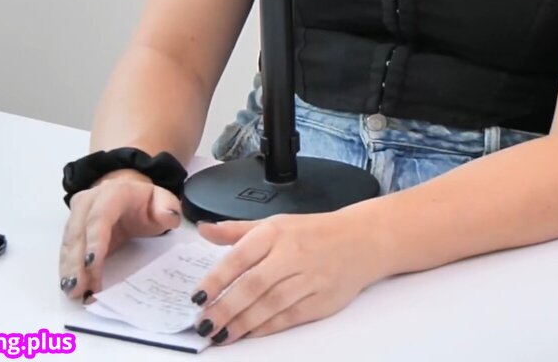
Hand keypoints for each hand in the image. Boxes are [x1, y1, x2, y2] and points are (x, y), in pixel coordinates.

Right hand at [58, 169, 181, 300]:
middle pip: (79, 231)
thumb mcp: (162, 202)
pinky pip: (66, 249)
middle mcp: (90, 200)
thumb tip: (168, 217)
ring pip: (69, 242)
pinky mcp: (71, 228)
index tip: (92, 265)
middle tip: (78, 288)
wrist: (128, 195)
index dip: (95, 240)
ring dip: (69, 268)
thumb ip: (167, 208)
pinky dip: (66, 269)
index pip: (100, 216)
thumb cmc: (145, 203)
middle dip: (77, 262)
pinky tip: (69, 286)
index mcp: (114, 192)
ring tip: (73, 292)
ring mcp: (77, 213)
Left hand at [190, 210, 382, 343]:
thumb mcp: (275, 223)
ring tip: (220, 334)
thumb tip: (204, 230)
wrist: (360, 240)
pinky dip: (266, 328)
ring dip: (242, 323)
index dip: (216, 279)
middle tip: (204, 324)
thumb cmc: (312, 232)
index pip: (240, 256)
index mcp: (276, 232)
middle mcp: (292, 254)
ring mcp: (309, 278)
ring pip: (270, 304)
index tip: (197, 297)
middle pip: (253, 285)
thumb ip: (237, 231)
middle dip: (225, 308)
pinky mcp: (321, 300)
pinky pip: (289, 317)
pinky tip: (248, 334)